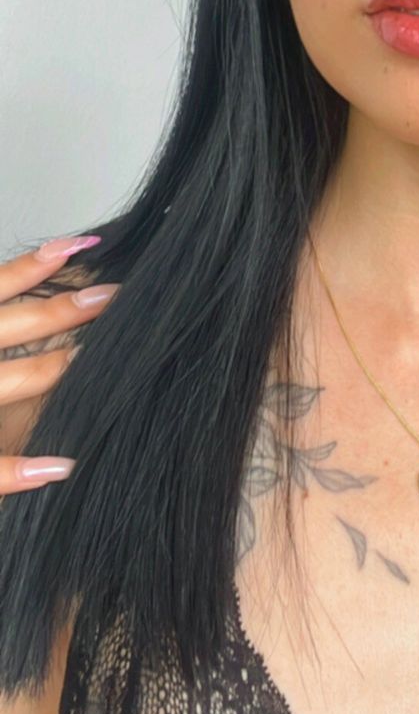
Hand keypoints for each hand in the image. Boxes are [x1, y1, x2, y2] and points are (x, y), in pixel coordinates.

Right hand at [0, 236, 118, 495]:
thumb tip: (34, 268)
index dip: (36, 266)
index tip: (82, 245)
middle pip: (11, 326)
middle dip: (66, 310)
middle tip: (113, 295)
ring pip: (6, 382)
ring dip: (55, 370)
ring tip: (102, 358)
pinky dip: (16, 469)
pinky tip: (59, 465)